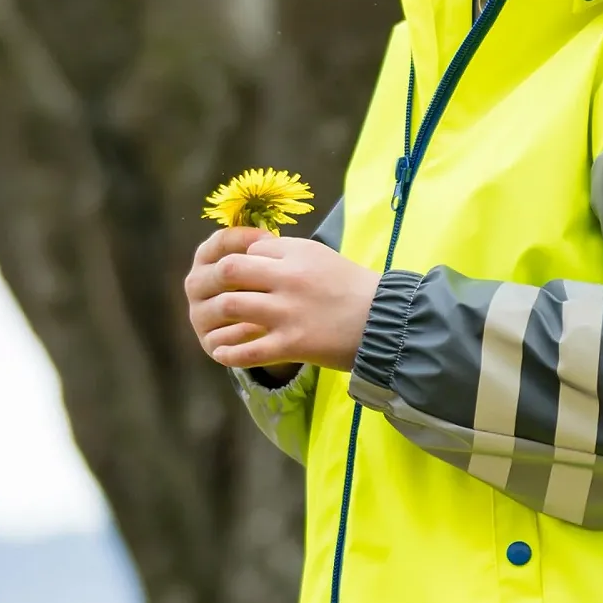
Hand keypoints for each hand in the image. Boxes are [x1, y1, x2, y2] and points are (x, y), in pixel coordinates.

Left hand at [184, 228, 378, 371]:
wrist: (386, 322)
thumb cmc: (357, 288)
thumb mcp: (323, 257)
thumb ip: (288, 253)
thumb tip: (254, 251)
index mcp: (298, 254)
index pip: (250, 250)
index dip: (244, 262)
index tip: (248, 276)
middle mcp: (289, 279)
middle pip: (230, 271)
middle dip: (218, 282)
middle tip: (218, 295)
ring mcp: (288, 312)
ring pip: (230, 306)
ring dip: (218, 317)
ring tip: (216, 325)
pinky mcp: (293, 344)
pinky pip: (247, 350)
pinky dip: (229, 353)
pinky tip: (222, 353)